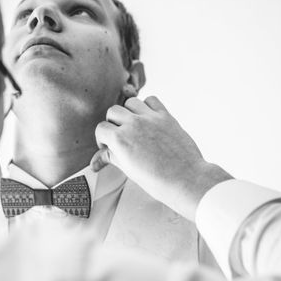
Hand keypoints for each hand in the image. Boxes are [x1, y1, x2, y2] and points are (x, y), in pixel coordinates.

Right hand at [90, 95, 231, 220]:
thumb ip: (111, 158)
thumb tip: (95, 162)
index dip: (102, 138)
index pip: (101, 128)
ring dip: (129, 111)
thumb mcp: (128, 170)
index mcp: (120, 139)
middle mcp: (133, 124)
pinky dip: (147, 106)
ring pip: (130, 102)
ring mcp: (150, 118)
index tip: (108, 145)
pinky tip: (148, 118)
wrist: (185, 179)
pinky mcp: (165, 116)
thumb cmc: (157, 180)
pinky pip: (152, 100)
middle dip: (113, 123)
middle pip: (113, 111)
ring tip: (134, 124)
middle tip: (120, 135)